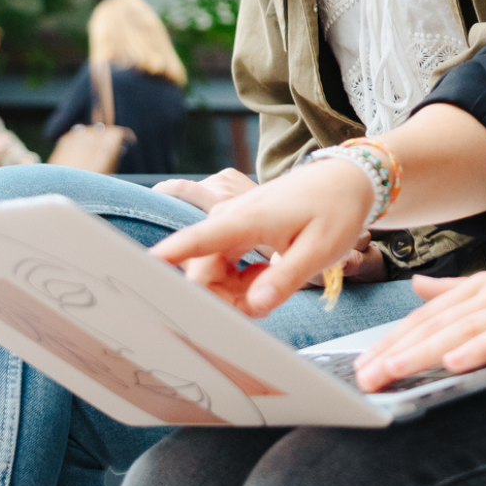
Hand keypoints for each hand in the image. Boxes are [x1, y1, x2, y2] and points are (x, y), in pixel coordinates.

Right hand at [153, 161, 375, 316]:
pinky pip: (224, 262)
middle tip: (263, 304)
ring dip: (234, 289)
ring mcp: (232, 221)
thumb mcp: (318, 250)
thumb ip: (284, 279)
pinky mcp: (238, 227)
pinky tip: (268, 274)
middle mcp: (230, 218)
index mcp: (245, 220)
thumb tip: (253, 307)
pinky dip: (241, 278)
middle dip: (223, 298)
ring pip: (212, 269)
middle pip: (203, 271)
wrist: (348, 178)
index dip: (166, 258)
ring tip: (273, 282)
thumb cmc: (336, 209)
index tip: (137, 271)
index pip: (196, 241)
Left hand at [353, 224, 485, 391]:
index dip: (393, 339)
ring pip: (463, 329)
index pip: (430, 315)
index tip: (358, 364)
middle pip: (437, 323)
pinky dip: (480, 348)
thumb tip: (418, 287)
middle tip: (359, 378)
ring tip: (390, 374)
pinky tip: (455, 363)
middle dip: (396, 350)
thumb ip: (463, 289)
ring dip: (424, 352)